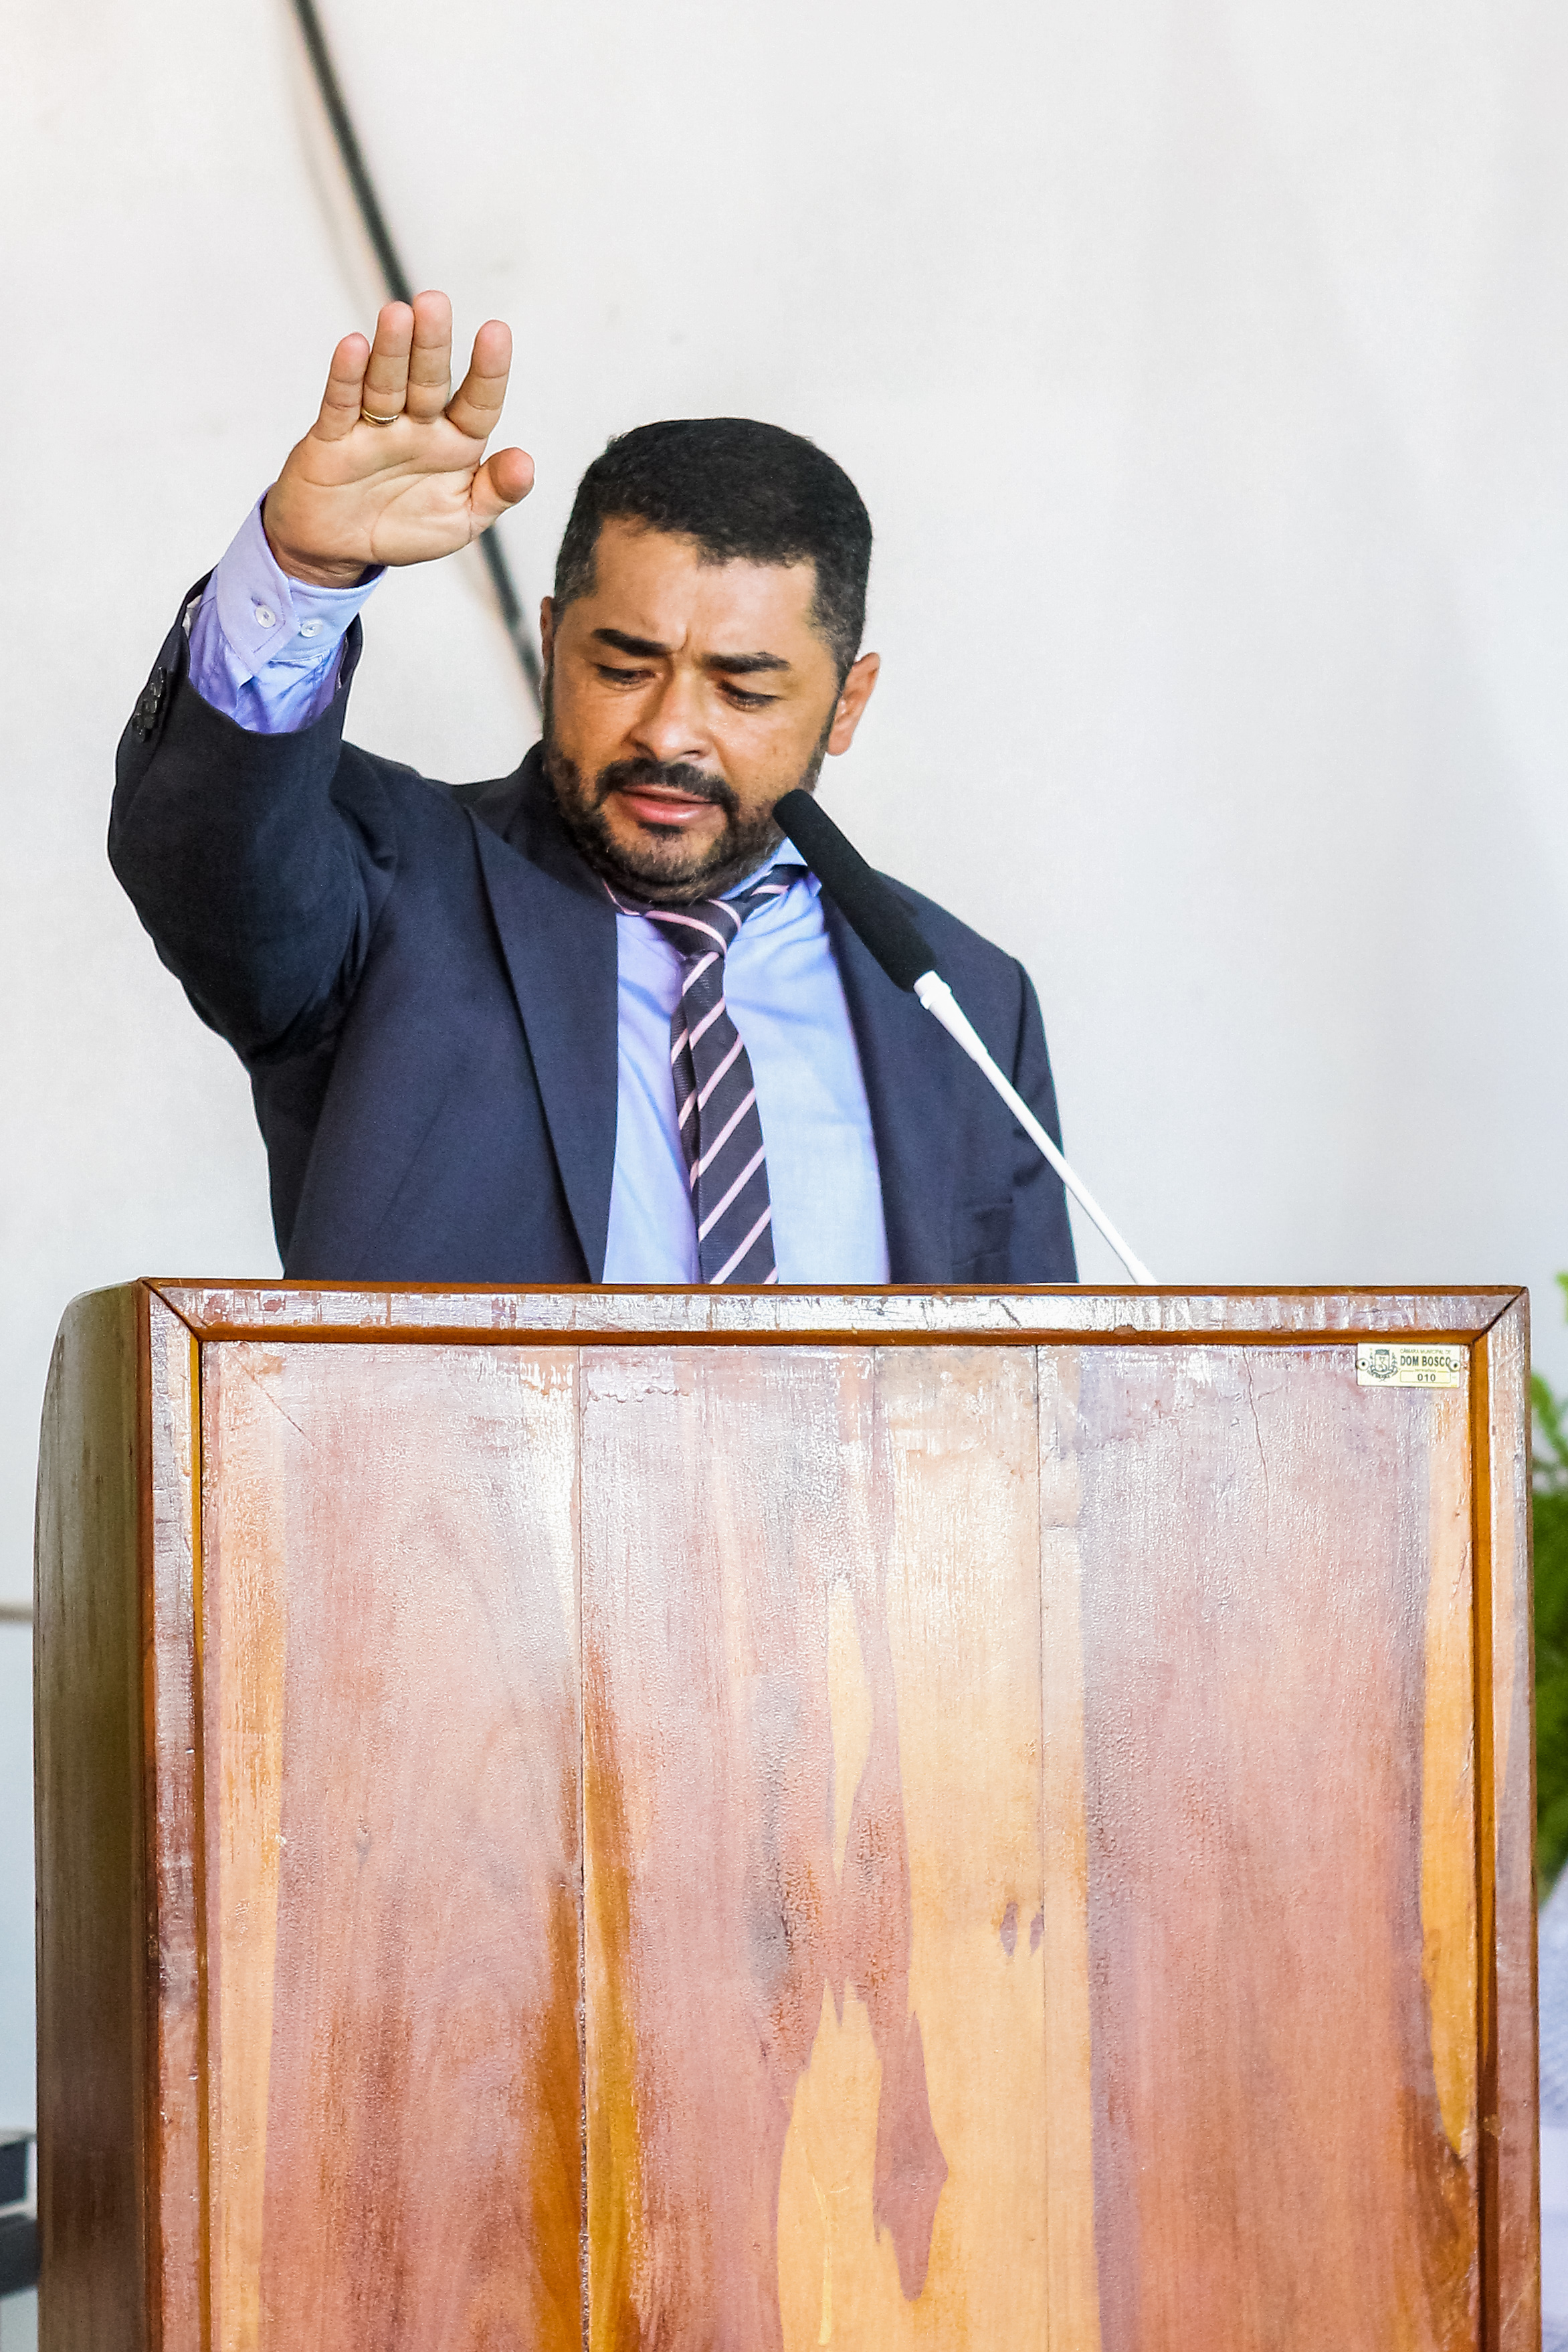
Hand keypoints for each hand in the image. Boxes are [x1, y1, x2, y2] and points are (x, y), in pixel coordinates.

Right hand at [261, 292, 534, 586]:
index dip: (488, 370)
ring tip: (398, 315)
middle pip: (429, 380)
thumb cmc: (403, 529)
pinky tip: (354, 347)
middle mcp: (417, 426)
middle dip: (432, 344)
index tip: (495, 332)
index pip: (478, 402)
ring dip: (392, 350)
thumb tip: (526, 464)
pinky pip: (341, 403)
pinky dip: (346, 376)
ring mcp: (375, 427)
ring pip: (386, 383)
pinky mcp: (333, 437)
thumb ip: (494, 493)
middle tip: (434, 303)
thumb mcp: (461, 521)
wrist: (340, 550)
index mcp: (456, 442)